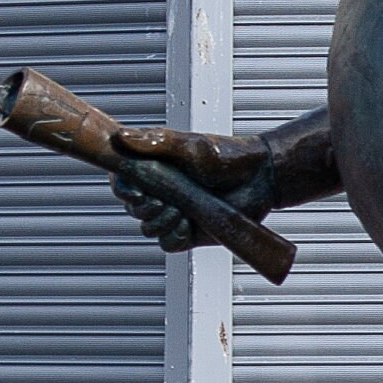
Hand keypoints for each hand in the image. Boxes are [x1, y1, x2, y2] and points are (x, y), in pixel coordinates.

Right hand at [106, 126, 272, 252]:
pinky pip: (168, 244)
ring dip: (161, 222)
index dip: (124, 190)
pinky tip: (190, 224)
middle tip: (166, 199)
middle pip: (133, 209)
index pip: (122, 184)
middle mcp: (160, 193)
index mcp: (154, 170)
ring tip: (183, 210)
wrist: (260, 179)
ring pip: (148, 229)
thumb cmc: (227, 157)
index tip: (137, 190)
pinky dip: (174, 237)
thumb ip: (156, 143)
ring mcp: (174, 215)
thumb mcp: (189, 146)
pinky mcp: (188, 233)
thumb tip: (121, 137)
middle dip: (146, 207)